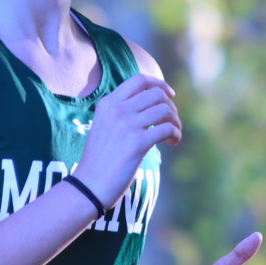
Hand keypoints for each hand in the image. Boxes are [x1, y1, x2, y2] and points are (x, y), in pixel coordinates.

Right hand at [74, 73, 181, 207]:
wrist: (89, 184)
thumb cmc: (99, 160)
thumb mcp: (105, 126)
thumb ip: (121, 113)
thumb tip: (152, 106)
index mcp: (108, 103)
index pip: (139, 79)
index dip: (159, 84)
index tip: (169, 95)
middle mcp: (117, 110)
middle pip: (156, 93)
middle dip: (170, 106)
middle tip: (170, 121)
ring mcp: (127, 125)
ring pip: (165, 109)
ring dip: (175, 121)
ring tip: (173, 134)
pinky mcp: (137, 142)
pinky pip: (168, 128)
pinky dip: (176, 134)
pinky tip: (173, 142)